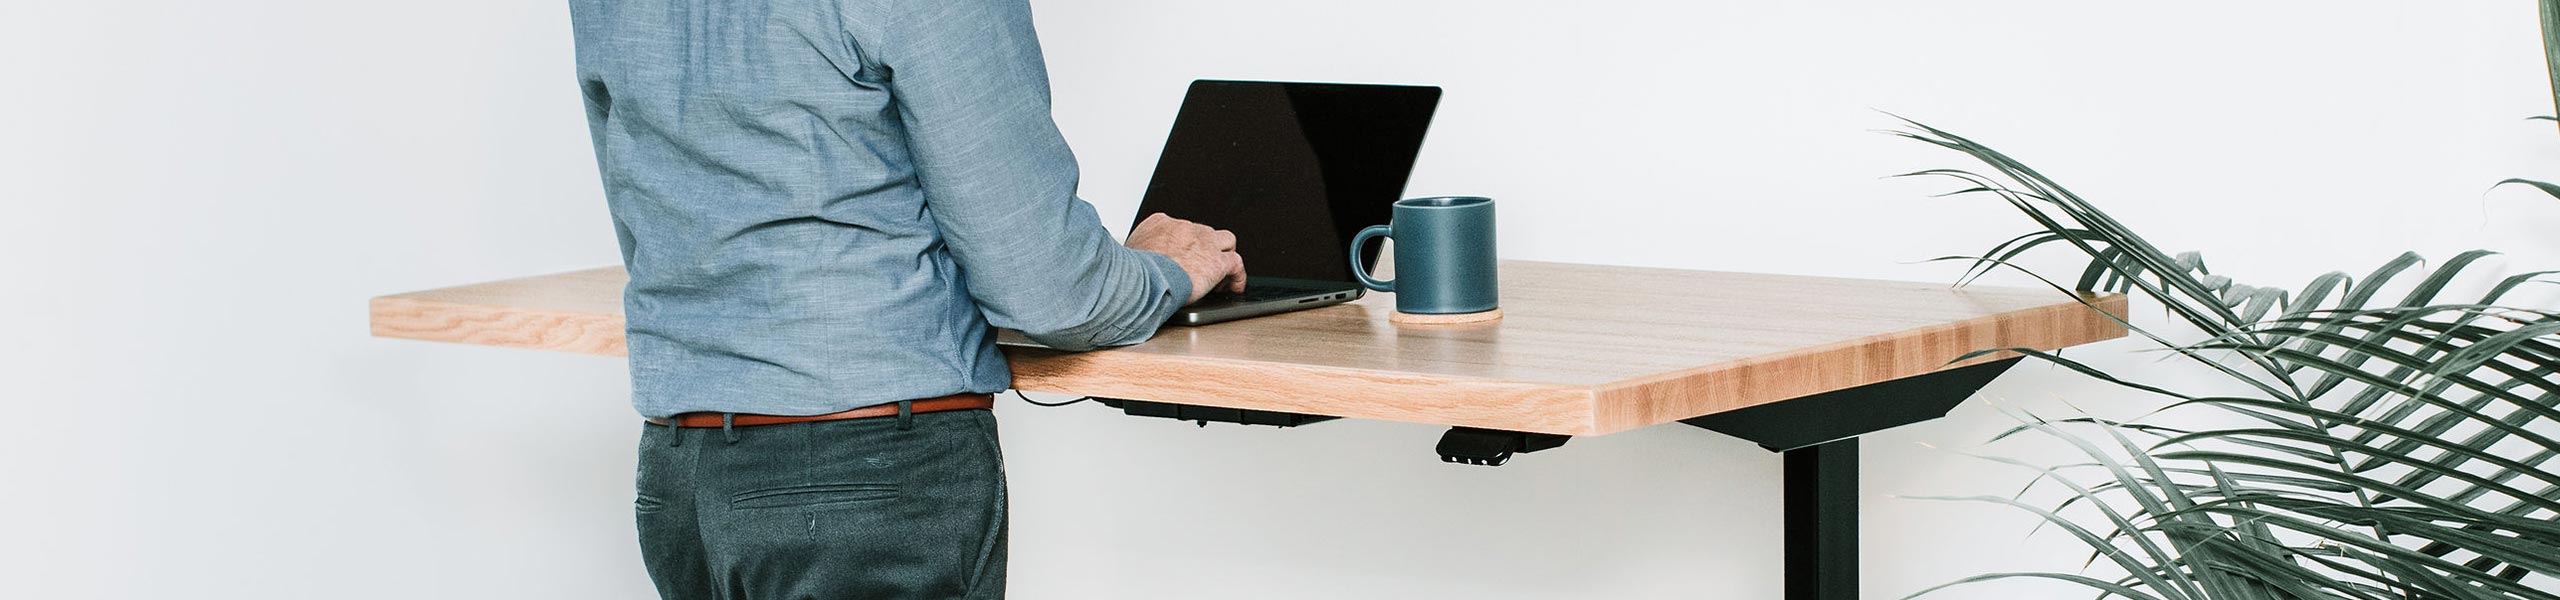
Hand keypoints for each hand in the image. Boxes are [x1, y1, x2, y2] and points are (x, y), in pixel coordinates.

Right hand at [1126, 212, 1245, 303]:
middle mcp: (1184, 228)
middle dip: (1205, 250)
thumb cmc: (1130, 274)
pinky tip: (1235, 286)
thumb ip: (1138, 253)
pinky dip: (1237, 275)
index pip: (1180, 227)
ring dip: (1224, 255)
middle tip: (1201, 268)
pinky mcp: (1216, 262)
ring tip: (1222, 275)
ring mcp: (1203, 243)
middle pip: (1203, 233)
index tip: (1183, 258)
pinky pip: (1236, 263)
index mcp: (1160, 224)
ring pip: (1225, 241)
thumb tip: (1137, 266)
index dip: (1185, 244)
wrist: (1140, 281)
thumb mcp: (1128, 255)